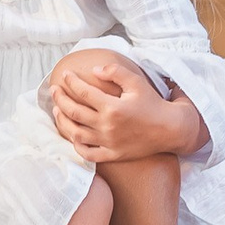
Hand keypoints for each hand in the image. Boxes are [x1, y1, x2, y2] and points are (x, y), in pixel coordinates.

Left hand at [47, 49, 205, 161]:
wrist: (170, 129)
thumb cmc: (153, 103)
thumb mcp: (136, 82)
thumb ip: (115, 72)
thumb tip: (94, 70)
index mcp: (112, 107)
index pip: (83, 92)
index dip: (71, 82)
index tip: (64, 75)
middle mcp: (107, 126)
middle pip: (73, 112)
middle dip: (59, 99)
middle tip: (54, 90)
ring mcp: (109, 143)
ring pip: (75, 134)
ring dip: (62, 121)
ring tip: (56, 111)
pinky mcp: (113, 155)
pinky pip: (88, 154)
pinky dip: (77, 146)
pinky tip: (72, 136)